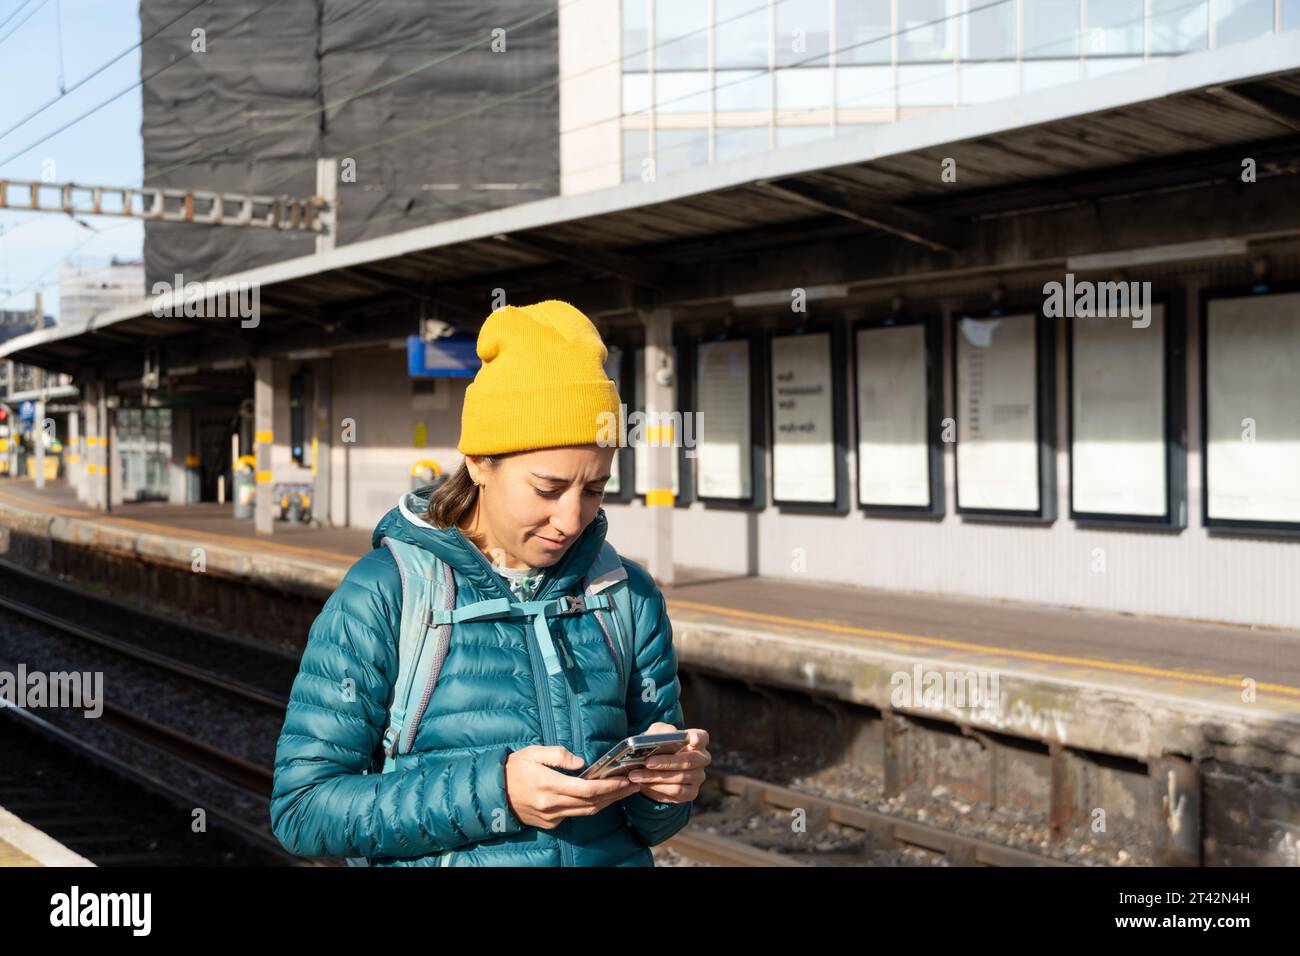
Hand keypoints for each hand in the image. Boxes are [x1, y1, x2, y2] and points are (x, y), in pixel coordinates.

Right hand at [504, 746, 639, 829]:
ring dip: (608, 802)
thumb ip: (558, 755)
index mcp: (548, 784)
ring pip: (587, 812)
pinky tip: (602, 797)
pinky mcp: (550, 822)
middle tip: (634, 785)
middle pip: (592, 803)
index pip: (587, 789)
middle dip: (616, 794)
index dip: (609, 786)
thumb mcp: (533, 752)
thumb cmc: (514, 767)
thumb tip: (581, 762)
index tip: (625, 779)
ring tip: (625, 791)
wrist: (494, 792)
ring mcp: (551, 816)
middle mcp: (551, 804)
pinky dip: (591, 806)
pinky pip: (575, 815)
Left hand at [625, 723, 709, 803]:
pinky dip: (658, 787)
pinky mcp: (691, 792)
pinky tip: (644, 784)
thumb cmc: (657, 747)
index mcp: (696, 741)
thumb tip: (670, 732)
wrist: (651, 769)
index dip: (698, 738)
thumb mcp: (655, 734)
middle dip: (667, 762)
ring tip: (637, 775)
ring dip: (656, 776)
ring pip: (680, 777)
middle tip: (647, 762)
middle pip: (690, 761)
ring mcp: (698, 777)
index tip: (693, 739)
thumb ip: (662, 731)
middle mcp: (701, 759)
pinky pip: (677, 791)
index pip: (702, 738)